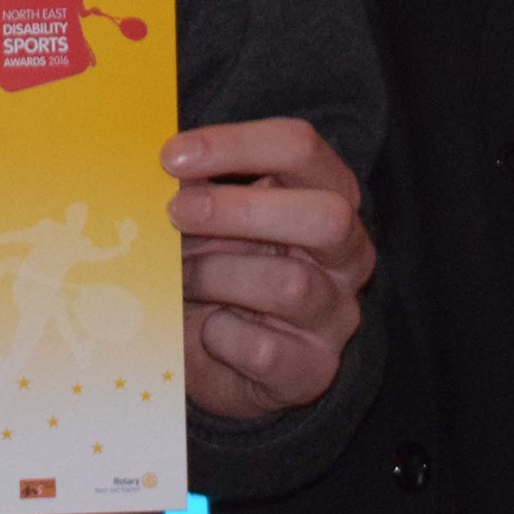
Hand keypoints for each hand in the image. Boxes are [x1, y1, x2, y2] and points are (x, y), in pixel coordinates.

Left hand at [162, 119, 373, 420]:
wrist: (227, 361)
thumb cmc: (221, 271)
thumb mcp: (212, 222)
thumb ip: (198, 188)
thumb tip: (164, 164)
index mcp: (326, 195)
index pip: (300, 147)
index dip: (236, 144)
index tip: (172, 157)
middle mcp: (348, 254)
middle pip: (327, 216)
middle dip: (240, 210)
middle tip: (175, 213)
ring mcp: (337, 315)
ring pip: (289, 285)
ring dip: (216, 276)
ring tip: (182, 280)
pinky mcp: (314, 370)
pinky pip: (263, 349)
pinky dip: (221, 336)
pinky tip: (208, 332)